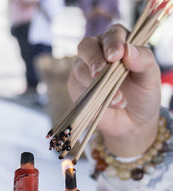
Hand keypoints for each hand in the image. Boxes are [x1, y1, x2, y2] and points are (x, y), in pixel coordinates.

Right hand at [68, 24, 160, 156]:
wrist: (132, 121)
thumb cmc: (142, 93)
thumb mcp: (150, 77)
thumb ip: (143, 60)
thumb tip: (127, 49)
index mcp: (118, 43)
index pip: (112, 34)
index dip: (112, 42)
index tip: (116, 55)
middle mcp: (97, 52)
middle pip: (87, 46)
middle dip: (94, 58)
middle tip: (101, 71)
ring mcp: (83, 69)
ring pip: (80, 68)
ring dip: (97, 83)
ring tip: (118, 99)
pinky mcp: (76, 87)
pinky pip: (77, 87)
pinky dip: (93, 96)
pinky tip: (109, 104)